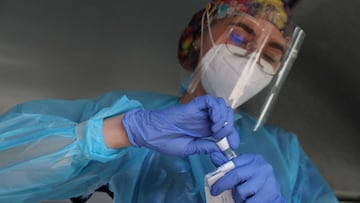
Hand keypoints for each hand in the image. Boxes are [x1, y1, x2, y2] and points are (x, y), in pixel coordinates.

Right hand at [122, 95, 239, 155]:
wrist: (152, 133)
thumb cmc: (167, 142)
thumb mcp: (190, 148)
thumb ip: (205, 147)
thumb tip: (221, 151)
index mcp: (205, 130)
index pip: (225, 129)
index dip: (232, 135)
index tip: (233, 145)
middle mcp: (205, 119)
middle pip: (226, 115)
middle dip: (230, 126)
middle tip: (222, 137)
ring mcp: (200, 111)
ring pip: (221, 106)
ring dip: (224, 118)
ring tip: (216, 130)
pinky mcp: (194, 105)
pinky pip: (210, 101)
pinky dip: (216, 109)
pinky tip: (214, 120)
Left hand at [210, 153, 285, 202]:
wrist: (273, 198)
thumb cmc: (255, 185)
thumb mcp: (242, 172)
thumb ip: (229, 166)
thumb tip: (213, 155)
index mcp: (254, 159)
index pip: (233, 162)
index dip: (221, 173)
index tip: (213, 183)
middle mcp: (263, 167)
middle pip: (236, 175)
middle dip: (223, 185)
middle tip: (215, 192)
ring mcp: (268, 180)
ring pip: (241, 191)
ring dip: (237, 197)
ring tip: (242, 198)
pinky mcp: (271, 194)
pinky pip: (249, 202)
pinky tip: (249, 201)